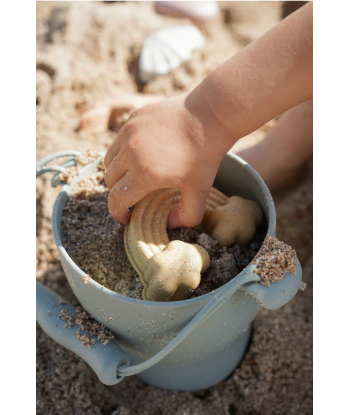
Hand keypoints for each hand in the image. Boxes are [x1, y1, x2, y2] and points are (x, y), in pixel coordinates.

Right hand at [104, 90, 235, 228]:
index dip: (117, 213)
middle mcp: (131, 153)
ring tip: (133, 175)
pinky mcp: (133, 119)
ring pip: (109, 160)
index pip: (116, 199)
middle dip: (118, 192)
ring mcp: (129, 133)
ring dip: (117, 172)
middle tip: (134, 195)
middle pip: (110, 181)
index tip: (126, 217)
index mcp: (145, 173)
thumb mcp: (200, 190)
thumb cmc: (206, 154)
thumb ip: (187, 215)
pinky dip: (123, 152)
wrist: (210, 114)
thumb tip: (170, 224)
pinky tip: (141, 153)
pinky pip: (118, 140)